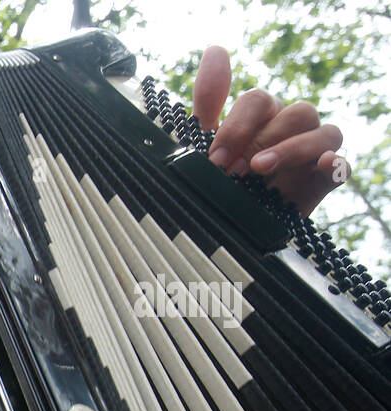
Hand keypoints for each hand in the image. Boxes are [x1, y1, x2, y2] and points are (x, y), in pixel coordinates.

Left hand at [192, 45, 345, 216]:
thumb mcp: (201, 145)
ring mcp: (309, 155)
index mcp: (262, 116)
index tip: (215, 157)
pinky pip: (342, 166)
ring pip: (325, 133)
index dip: (237, 126)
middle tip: (232, 170)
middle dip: (262, 140)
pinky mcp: (319, 184)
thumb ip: (209, 100)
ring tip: (262, 169)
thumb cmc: (214, 181)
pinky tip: (322, 166)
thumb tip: (216, 50)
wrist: (219, 229)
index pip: (259, 100)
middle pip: (295, 113)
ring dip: (293, 148)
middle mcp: (289, 130)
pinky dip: (334, 164)